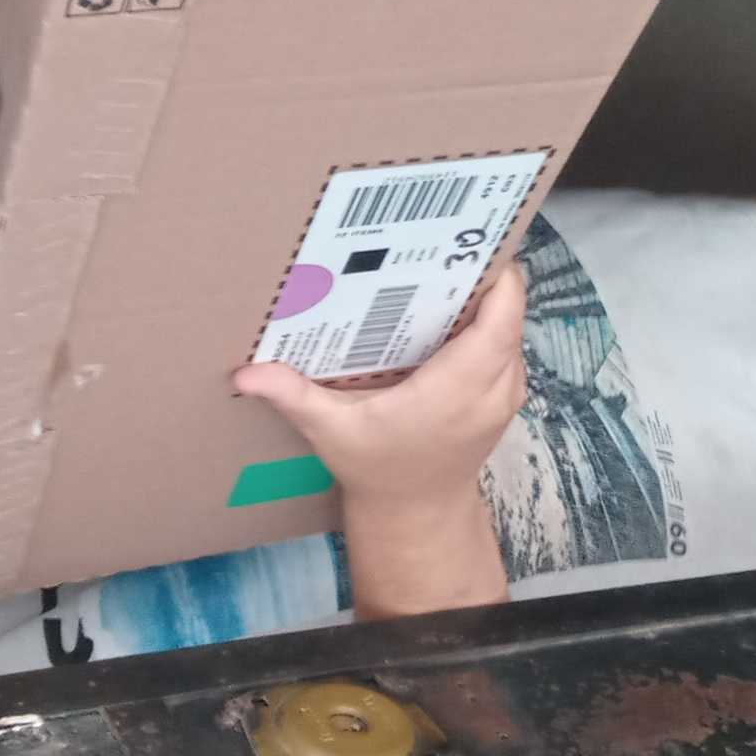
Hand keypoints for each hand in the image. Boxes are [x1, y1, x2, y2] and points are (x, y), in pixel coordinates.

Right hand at [233, 262, 526, 618]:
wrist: (416, 513)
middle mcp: (492, 389)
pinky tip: (447, 308)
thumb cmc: (376, 469)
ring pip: (511, 325)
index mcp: (456, 390)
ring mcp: (505, 392)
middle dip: (482, 275)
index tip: (467, 242)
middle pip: (508, 312)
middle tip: (440, 244)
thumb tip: (244, 374)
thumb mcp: (331, 431)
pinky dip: (487, 323)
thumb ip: (294, 396)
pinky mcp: (505, 395)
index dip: (498, 278)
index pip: (500, 321)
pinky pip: (507, 344)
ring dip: (486, 298)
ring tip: (442, 267)